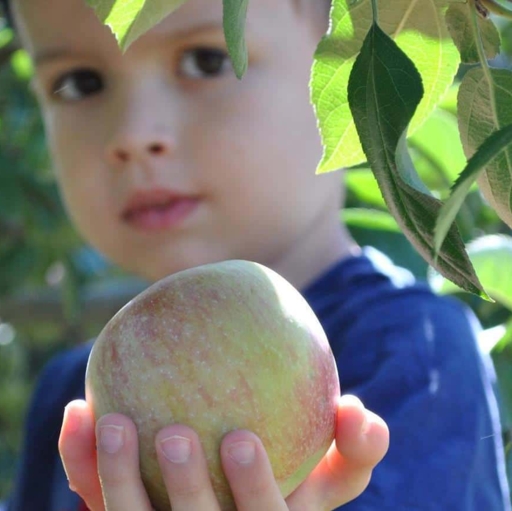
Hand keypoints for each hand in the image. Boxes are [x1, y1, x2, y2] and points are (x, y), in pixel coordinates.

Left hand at [59, 395, 388, 510]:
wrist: (231, 499)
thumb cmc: (287, 484)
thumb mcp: (329, 473)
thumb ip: (355, 446)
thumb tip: (359, 410)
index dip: (255, 491)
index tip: (240, 438)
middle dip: (185, 490)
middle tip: (175, 433)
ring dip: (117, 477)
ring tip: (113, 419)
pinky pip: (96, 503)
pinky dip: (80, 462)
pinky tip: (79, 414)